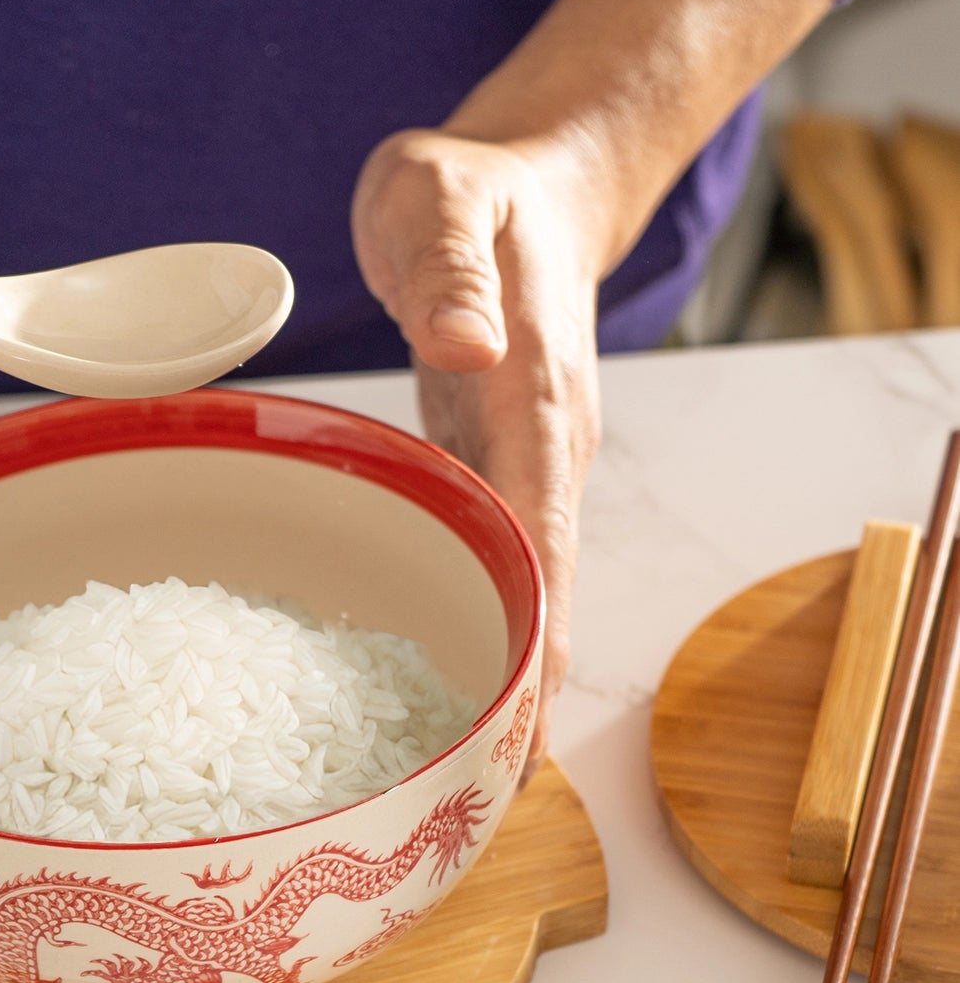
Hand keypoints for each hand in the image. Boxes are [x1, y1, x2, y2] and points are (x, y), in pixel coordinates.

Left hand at [351, 130, 603, 774]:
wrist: (525, 183)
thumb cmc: (472, 194)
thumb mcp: (443, 202)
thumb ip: (451, 272)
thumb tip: (468, 350)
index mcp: (535, 401)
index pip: (545, 545)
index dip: (534, 646)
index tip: (513, 742)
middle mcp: (542, 452)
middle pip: (542, 595)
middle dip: (516, 696)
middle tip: (466, 800)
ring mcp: (521, 465)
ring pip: (519, 589)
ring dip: (496, 673)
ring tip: (452, 772)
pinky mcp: (492, 466)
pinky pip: (488, 561)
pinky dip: (473, 624)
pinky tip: (435, 676)